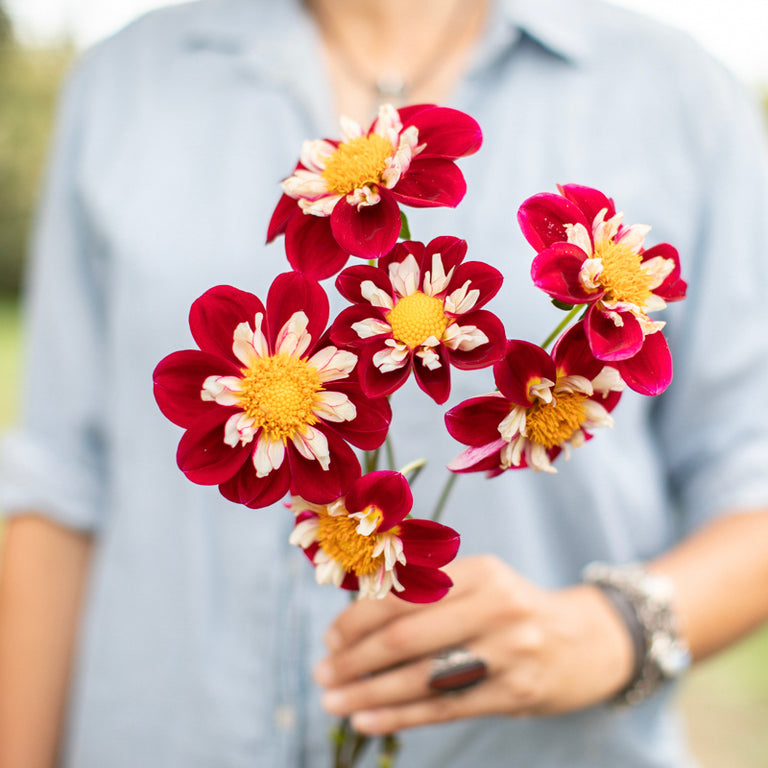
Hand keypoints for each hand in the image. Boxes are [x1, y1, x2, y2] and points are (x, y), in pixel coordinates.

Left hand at [314, 555, 633, 734]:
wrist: (581, 643)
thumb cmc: (509, 609)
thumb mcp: (478, 583)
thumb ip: (427, 590)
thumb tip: (355, 614)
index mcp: (480, 571)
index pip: (404, 594)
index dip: (358, 619)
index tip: (330, 638)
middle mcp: (496, 606)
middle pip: (407, 637)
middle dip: (355, 659)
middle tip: (322, 673)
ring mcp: (509, 651)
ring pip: (423, 677)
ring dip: (370, 693)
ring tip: (333, 702)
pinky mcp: (516, 692)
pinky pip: (445, 707)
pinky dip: (401, 716)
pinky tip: (368, 720)